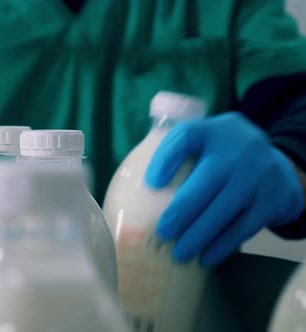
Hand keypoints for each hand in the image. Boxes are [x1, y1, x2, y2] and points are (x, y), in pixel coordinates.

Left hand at [145, 112, 303, 266]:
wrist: (278, 168)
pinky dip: (223, 244)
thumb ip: (175, 156)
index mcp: (212, 132)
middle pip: (207, 180)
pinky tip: (206, 257)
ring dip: (200, 234)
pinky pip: (244, 226)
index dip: (166, 158)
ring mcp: (258, 174)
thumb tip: (135, 192)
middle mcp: (237, 148)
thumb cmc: (222, 160)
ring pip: (226, 208)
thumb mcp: (204, 145)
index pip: (186, 137)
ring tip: (179, 253)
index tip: (151, 183)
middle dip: (182, 211)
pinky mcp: (271, 200)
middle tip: (162, 233)